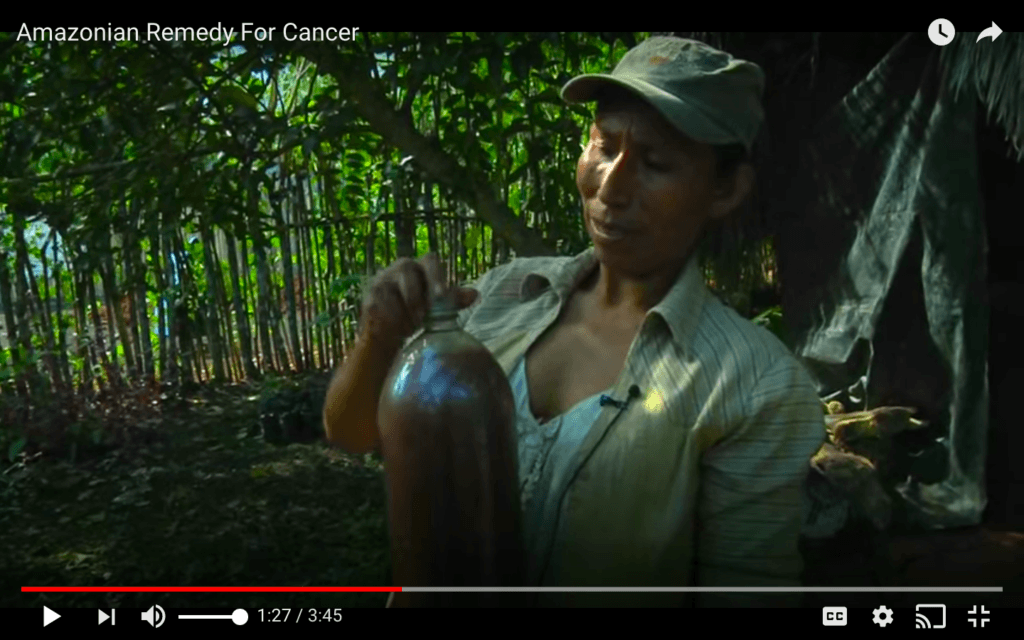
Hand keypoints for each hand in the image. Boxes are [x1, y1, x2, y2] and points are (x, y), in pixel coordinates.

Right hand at [359, 254, 477, 347]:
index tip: (441, 295)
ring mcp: (382, 279)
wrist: (392, 336)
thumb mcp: (439, 310)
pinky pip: (379, 302)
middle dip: (416, 294)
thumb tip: (475, 294)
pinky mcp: (370, 295)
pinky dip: (391, 317)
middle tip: (423, 317)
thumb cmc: (419, 316)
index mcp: (421, 268)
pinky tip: (398, 329)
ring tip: (412, 326)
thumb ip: (453, 301)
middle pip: (407, 267)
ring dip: (403, 307)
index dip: (436, 275)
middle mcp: (401, 268)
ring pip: (392, 284)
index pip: (430, 260)